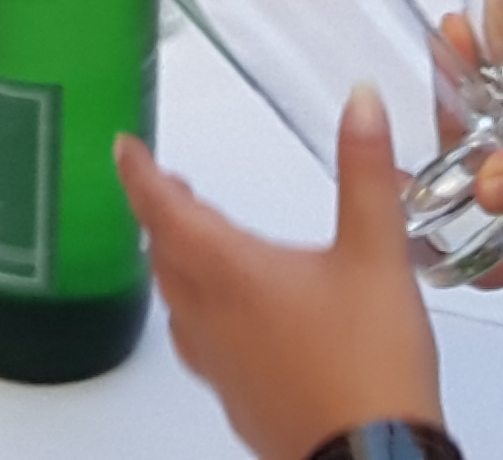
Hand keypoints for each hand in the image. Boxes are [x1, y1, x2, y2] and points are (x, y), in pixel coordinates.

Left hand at [116, 92, 443, 459]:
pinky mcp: (237, 399)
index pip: (164, 212)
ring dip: (175, 261)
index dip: (139, 174)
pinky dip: (198, 310)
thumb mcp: (378, 254)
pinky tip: (230, 317)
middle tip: (165, 186)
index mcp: (232, 274)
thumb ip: (365, 172)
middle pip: (164, 256)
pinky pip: (199, 343)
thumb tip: (361, 103)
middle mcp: (212, 319)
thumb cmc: (370, 370)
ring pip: (177, 302)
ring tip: (196, 240)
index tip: (124, 149)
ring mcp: (220, 365)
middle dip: (160, 213)